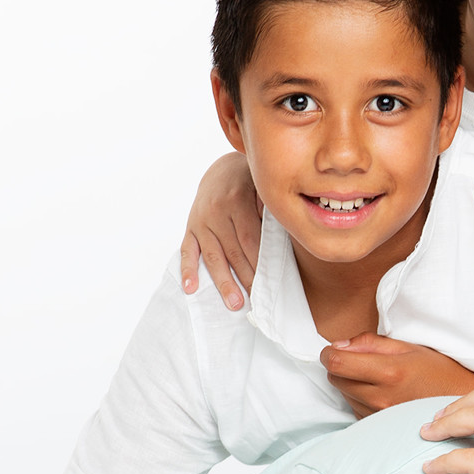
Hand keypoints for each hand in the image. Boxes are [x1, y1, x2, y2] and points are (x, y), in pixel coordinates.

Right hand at [179, 152, 262, 309]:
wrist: (222, 170)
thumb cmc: (250, 185)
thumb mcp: (262, 188)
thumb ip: (270, 211)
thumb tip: (285, 236)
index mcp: (237, 200)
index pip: (251, 240)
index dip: (260, 264)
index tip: (271, 285)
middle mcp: (216, 211)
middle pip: (234, 252)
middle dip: (246, 278)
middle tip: (258, 302)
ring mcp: (201, 220)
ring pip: (213, 256)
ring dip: (224, 281)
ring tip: (234, 304)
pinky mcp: (190, 227)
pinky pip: (187, 251)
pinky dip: (188, 270)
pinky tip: (191, 288)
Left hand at [319, 334, 473, 416]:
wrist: (463, 406)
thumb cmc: (439, 372)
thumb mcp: (409, 347)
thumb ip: (370, 343)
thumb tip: (338, 345)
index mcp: (390, 372)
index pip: (337, 363)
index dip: (329, 353)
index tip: (333, 350)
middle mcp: (382, 398)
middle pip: (335, 380)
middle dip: (340, 367)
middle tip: (359, 362)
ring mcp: (381, 416)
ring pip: (344, 395)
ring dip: (351, 384)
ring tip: (376, 378)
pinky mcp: (381, 428)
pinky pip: (355, 410)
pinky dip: (360, 399)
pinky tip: (380, 393)